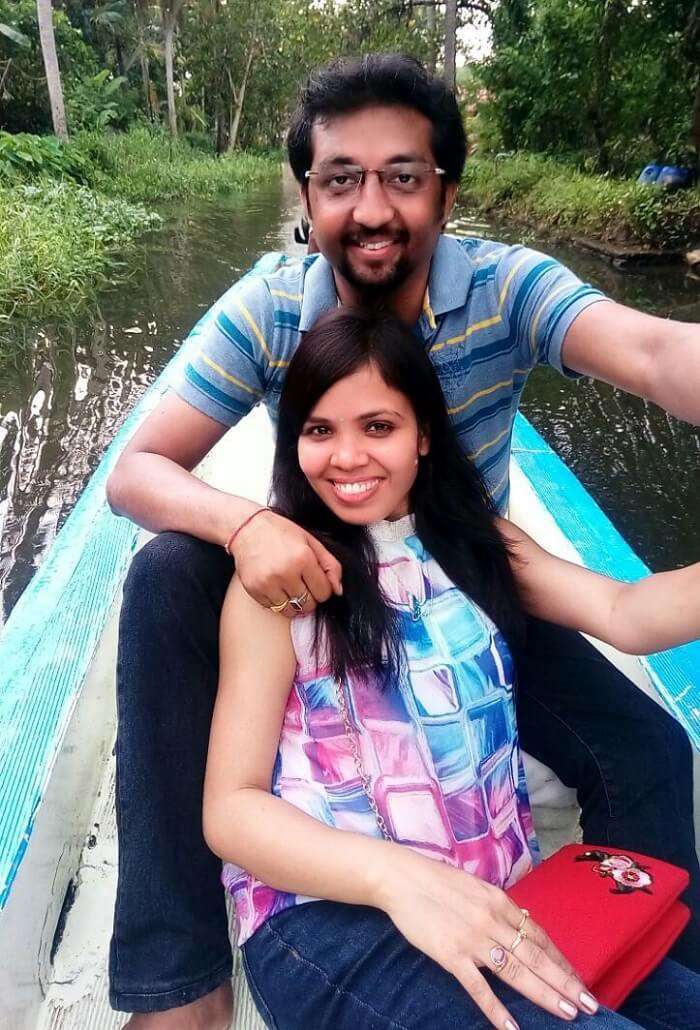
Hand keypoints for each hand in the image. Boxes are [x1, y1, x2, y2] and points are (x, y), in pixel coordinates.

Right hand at [231, 508, 342, 616]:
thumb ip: (330, 565)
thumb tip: (338, 590)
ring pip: (291, 611)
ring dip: (293, 602)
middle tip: (302, 583)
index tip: (315, 580)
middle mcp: (285, 572)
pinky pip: (272, 608)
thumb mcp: (311, 541)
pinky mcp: (254, 590)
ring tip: (289, 585)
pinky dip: (277, 601)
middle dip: (309, 597)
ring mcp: (268, 583)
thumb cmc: (280, 532)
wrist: (247, 528)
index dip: (323, 588)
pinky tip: (275, 585)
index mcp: (303, 558)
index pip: (324, 592)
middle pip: (308, 605)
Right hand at [380, 848, 597, 1028]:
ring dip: (544, 994)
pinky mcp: (451, 955)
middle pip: (535, 956)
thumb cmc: (437, 882)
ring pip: (516, 972)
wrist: (402, 878)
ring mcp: (473, 939)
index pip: (539, 936)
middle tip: (590, 1004)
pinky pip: (478, 987)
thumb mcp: (476, 888)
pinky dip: (496, 1009)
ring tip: (568, 1013)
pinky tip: (513, 1027)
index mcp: (500, 902)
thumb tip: (522, 924)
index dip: (561, 960)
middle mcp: (493, 920)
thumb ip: (498, 909)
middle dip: (565, 981)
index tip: (579, 979)